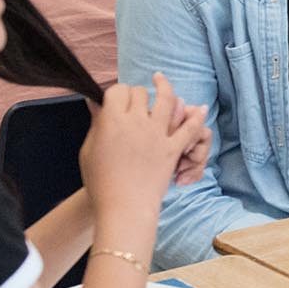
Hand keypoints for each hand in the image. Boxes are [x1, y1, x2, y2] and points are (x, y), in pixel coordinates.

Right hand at [79, 73, 207, 219]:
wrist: (123, 207)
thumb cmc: (100, 182)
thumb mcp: (89, 150)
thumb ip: (96, 123)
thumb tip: (94, 101)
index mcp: (112, 121)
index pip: (118, 91)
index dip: (117, 92)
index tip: (116, 98)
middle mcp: (136, 122)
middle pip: (140, 93)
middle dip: (136, 93)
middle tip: (134, 100)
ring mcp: (157, 135)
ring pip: (166, 100)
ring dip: (165, 87)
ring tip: (161, 80)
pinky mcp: (172, 149)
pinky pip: (189, 128)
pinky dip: (196, 116)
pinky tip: (199, 107)